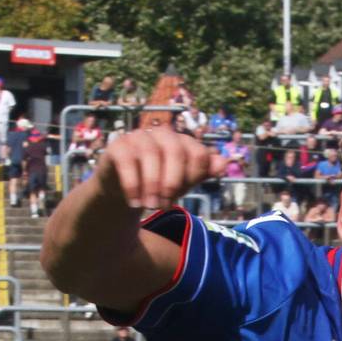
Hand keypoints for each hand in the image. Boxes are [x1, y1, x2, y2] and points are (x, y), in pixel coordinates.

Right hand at [94, 130, 215, 211]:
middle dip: (172, 182)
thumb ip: (202, 172)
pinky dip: (133, 184)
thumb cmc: (159, 185)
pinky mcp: (118, 146)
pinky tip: (134, 202)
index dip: (192, 177)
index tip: (181, 195)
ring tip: (149, 205)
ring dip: (152, 185)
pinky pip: (128, 160)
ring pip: (151, 154)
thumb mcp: (183, 182)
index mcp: (182, 142)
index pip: (199, 154)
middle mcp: (162, 134)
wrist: (126, 192)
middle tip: (164, 206)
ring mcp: (139, 137)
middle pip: (176, 151)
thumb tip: (223, 163)